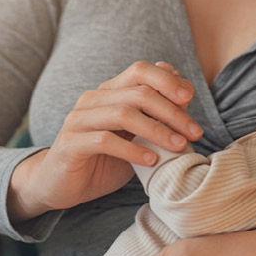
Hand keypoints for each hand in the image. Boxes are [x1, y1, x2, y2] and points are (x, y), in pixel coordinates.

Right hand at [7, 61, 202, 220]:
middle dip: (172, 111)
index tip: (189, 98)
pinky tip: (150, 160)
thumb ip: (156, 115)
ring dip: (157, 130)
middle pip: (138, 92)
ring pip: (123, 114)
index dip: (167, 80)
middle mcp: (93, 99)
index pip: (140, 70)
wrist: (61, 186)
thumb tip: (186, 92)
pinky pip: (104, 140)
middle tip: (194, 132)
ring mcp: (79, 120)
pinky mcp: (70, 143)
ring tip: (178, 146)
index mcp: (109, 91)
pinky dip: (132, 150)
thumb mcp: (136, 137)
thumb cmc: (104, 160)